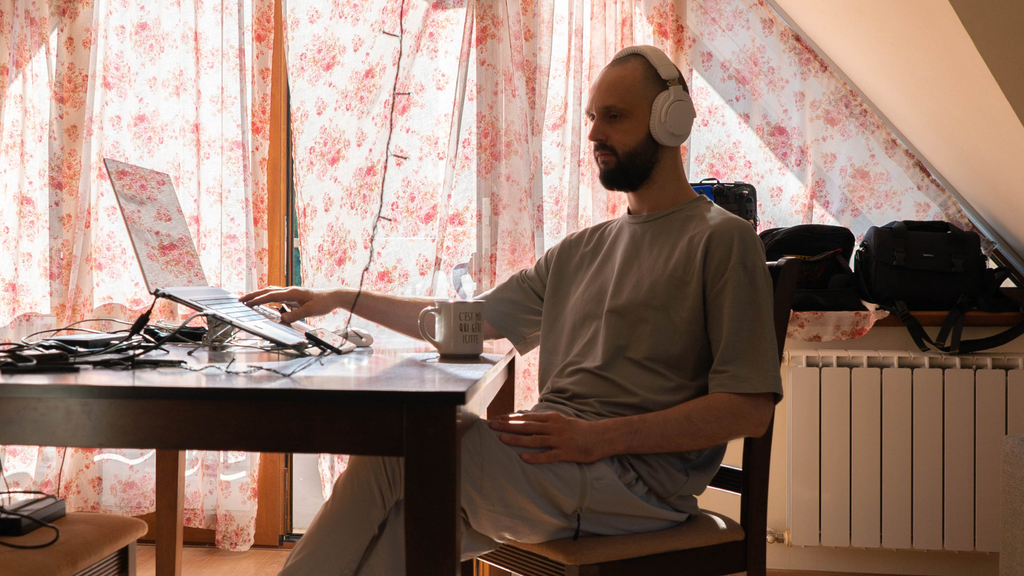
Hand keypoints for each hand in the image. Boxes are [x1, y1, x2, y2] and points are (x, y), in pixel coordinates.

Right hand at [239, 286, 342, 323]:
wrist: (332, 297)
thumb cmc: (323, 303)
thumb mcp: (310, 311)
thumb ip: (295, 315)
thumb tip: (281, 318)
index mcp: (292, 293)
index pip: (271, 295)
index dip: (258, 300)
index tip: (247, 304)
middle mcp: (289, 290)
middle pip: (267, 291)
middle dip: (253, 295)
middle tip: (240, 300)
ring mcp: (290, 292)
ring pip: (270, 291)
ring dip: (258, 295)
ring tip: (247, 300)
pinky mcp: (292, 296)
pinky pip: (276, 295)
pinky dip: (266, 297)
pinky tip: (263, 302)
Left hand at [488, 412, 606, 463]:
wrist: (601, 437)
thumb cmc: (580, 430)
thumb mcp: (562, 421)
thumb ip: (546, 422)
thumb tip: (528, 422)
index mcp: (552, 419)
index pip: (527, 417)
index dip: (511, 418)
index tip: (497, 418)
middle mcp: (553, 427)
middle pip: (526, 426)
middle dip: (508, 425)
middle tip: (492, 425)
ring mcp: (559, 440)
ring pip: (534, 439)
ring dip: (517, 439)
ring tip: (501, 439)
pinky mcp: (566, 453)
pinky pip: (548, 456)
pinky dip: (535, 457)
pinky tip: (523, 458)